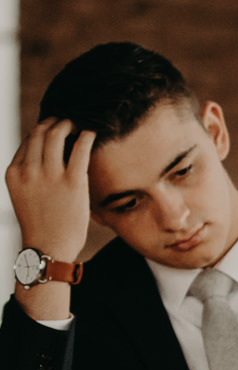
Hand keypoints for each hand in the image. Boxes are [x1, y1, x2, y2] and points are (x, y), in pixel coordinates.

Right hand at [7, 119, 95, 320]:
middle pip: (39, 133)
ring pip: (56, 135)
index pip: (27, 141)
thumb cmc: (42, 224)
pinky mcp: (72, 182)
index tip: (54, 126)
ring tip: (80, 123)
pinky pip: (79, 149)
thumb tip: (47, 156)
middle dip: (54, 122)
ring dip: (69, 124)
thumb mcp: (26, 195)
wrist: (49, 248)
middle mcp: (28, 171)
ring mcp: (49, 176)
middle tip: (69, 120)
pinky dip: (86, 136)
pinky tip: (93, 132)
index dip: (41, 130)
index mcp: (13, 173)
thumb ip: (31, 175)